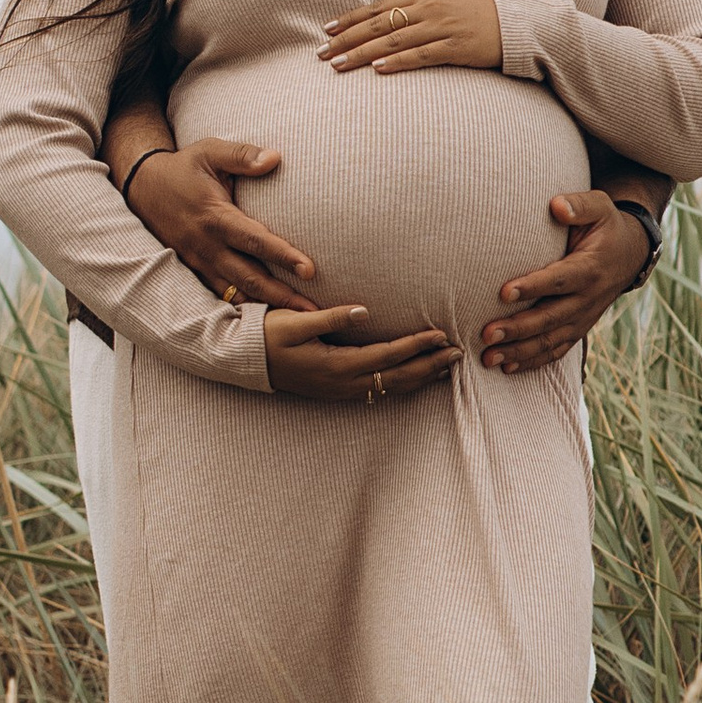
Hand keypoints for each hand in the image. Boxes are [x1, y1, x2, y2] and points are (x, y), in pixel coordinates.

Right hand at [125, 138, 317, 306]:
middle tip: (312, 312)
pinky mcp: (193, 268)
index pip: (255, 241)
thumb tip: (275, 158)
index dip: (283, 256)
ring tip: (295, 319)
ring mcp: (198, 261)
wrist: (142, 187)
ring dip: (264, 306)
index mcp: (215, 217)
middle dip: (281, 295)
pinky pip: (219, 293)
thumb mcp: (209, 152)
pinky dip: (241, 306)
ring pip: (234, 291)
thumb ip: (242, 155)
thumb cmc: (182, 168)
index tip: (310, 270)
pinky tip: (262, 317)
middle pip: (249, 277)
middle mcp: (207, 245)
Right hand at [264, 305, 458, 401]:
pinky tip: (415, 376)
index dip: (416, 346)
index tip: (441, 334)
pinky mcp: (337, 390)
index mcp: (336, 365)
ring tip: (446, 367)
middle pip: (397, 378)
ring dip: (421, 377)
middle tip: (458, 355)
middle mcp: (343, 383)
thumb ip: (332, 318)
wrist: (243, 362)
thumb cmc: (267, 336)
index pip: (388, 356)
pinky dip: (402, 383)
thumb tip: (365, 312)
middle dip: (429, 366)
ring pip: (390, 388)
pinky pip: (378, 390)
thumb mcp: (296, 322)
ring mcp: (341, 390)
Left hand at [319, 0, 502, 75]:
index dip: (351, 18)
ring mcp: (442, 27)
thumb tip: (385, 17)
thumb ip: (417, 5)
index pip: (379, 6)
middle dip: (347, 38)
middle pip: (379, 24)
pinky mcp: (456, 47)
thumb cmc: (477, 11)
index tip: (328, 29)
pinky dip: (397, 62)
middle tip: (322, 51)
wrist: (515, 21)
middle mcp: (429, 7)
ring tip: (339, 64)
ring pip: (393, 41)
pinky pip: (420, 56)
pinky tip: (377, 68)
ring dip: (362, 53)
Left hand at [479, 190, 651, 374]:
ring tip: (489, 357)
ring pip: (551, 340)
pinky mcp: (579, 328)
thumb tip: (556, 206)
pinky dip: (534, 361)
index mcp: (590, 268)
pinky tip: (508, 367)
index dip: (533, 287)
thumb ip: (579, 205)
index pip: (559, 280)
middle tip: (487, 334)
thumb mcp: (599, 207)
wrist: (630, 253)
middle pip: (550, 317)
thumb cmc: (605, 226)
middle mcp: (588, 297)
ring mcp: (584, 317)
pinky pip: (558, 349)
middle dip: (518, 328)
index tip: (503, 292)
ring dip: (520, 351)